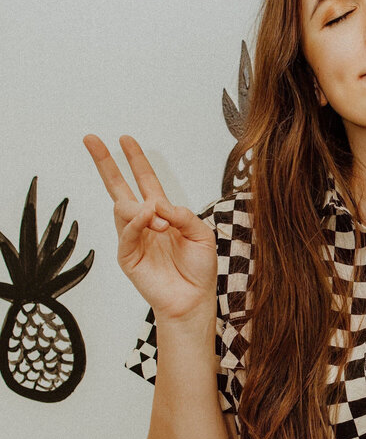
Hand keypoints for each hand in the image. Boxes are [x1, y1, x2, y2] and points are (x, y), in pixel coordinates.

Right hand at [83, 133, 216, 320]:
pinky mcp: (128, 256)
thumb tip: (157, 203)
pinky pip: (126, 234)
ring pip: (123, 208)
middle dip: (106, 163)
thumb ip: (182, 215)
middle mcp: (145, 223)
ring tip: (161, 223)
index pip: (145, 181)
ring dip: (142, 209)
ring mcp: (133, 238)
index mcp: (163, 214)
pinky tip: (145, 218)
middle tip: (92, 140)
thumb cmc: (198, 269)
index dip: (136, 160)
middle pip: (119, 187)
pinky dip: (134, 223)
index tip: (125, 140)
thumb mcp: (201, 235)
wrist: (193, 299)